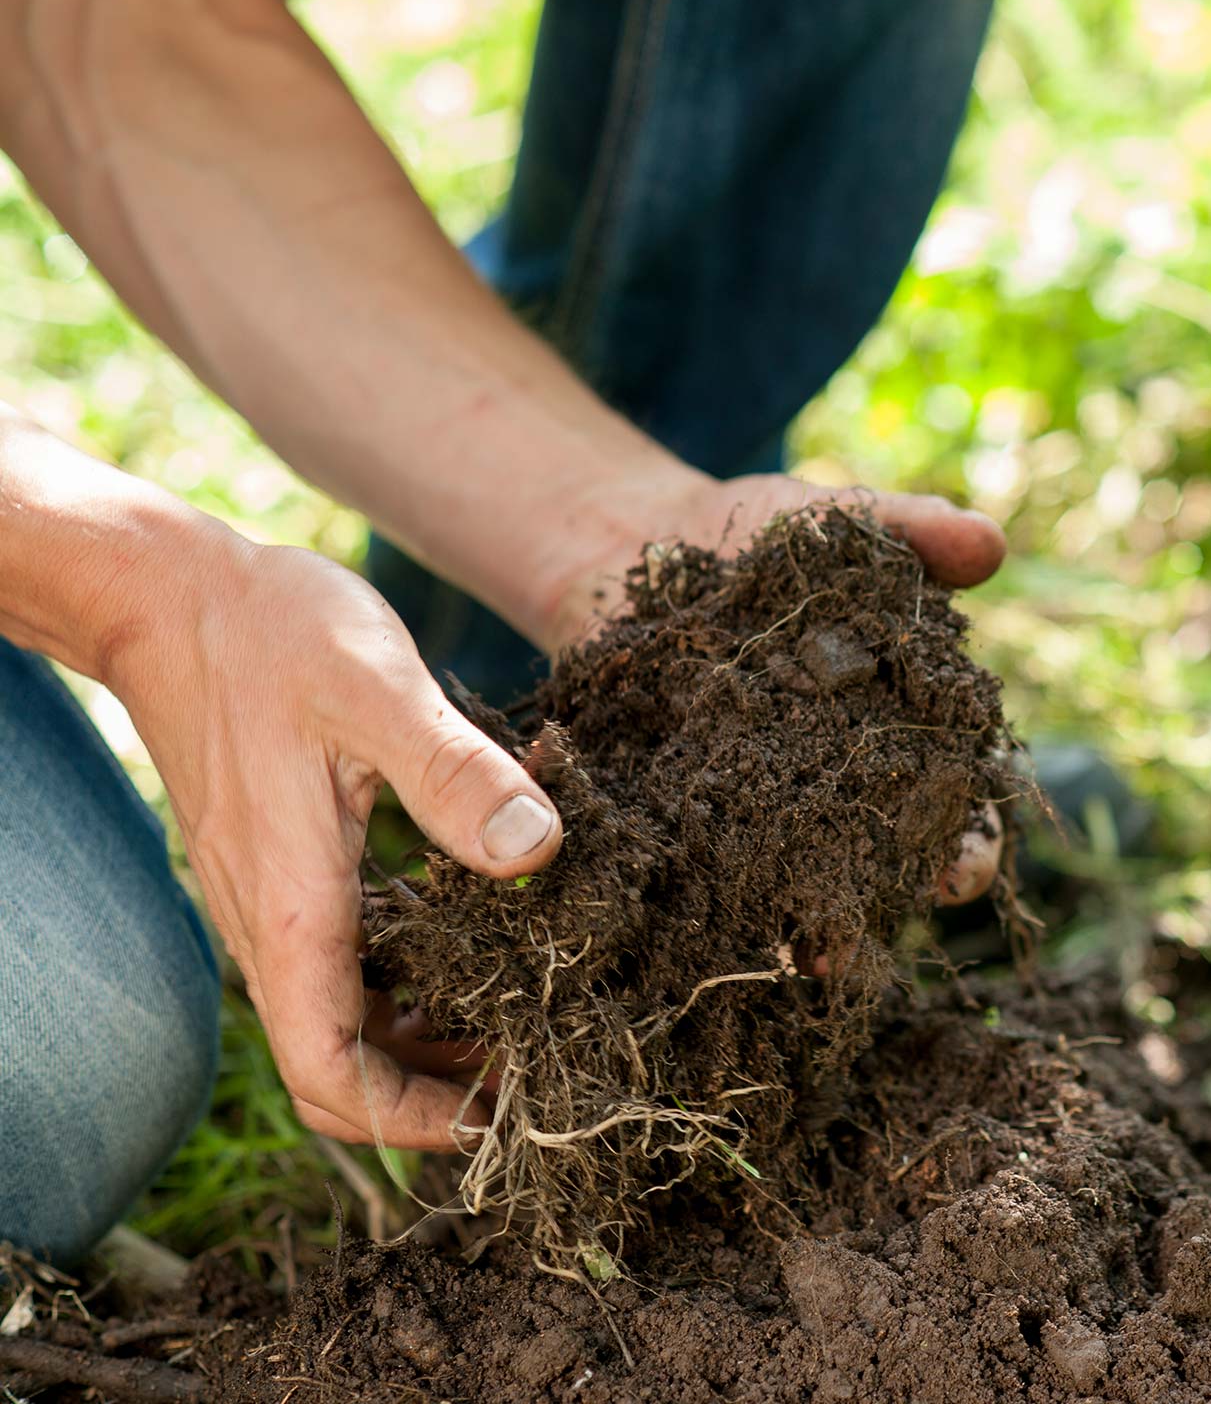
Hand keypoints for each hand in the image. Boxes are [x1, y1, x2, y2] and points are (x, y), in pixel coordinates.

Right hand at [105, 531, 562, 1149]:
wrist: (169, 593)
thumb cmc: (270, 634)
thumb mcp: (381, 692)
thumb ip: (457, 775)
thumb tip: (537, 853)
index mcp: (291, 910)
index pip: (331, 1074)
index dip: (411, 1120)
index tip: (497, 1118)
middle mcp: (269, 925)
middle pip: (339, 1065)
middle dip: (431, 1091)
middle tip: (534, 1069)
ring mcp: (267, 901)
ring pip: (341, 1016)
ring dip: (424, 1036)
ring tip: (521, 1017)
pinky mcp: (277, 869)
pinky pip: (338, 961)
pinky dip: (406, 977)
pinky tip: (475, 941)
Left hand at [533, 468, 1008, 906]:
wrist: (638, 537)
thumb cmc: (768, 537)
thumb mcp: (842, 523)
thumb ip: (915, 531)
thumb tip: (991, 542)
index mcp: (906, 725)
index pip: (957, 799)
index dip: (971, 841)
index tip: (966, 870)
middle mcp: (843, 781)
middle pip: (881, 859)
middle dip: (880, 905)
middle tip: (874, 938)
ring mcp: (762, 800)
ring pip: (795, 876)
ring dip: (801, 922)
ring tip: (798, 957)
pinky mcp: (682, 802)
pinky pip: (699, 859)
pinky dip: (702, 891)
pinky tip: (698, 920)